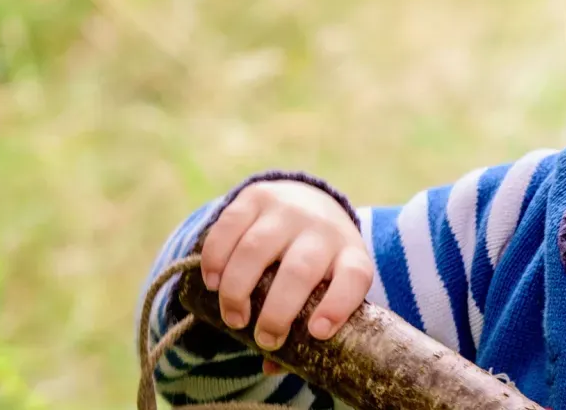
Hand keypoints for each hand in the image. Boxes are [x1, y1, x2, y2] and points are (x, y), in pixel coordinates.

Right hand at [199, 180, 373, 365]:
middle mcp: (322, 229)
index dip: (337, 306)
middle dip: (278, 311)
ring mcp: (289, 210)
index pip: (354, 278)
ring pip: (258, 248)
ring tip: (233, 317)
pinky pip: (230, 226)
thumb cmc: (319, 266)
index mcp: (350, 256)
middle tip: (263, 339)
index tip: (317, 333)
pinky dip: (216, 258)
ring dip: (238, 288)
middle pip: (300, 270)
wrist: (311, 202)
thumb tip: (270, 367)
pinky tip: (212, 282)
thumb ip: (303, 326)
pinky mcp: (257, 197)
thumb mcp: (326, 289)